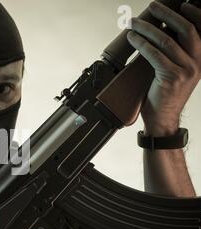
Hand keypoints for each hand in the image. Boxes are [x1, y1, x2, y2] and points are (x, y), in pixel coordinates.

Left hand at [127, 1, 200, 135]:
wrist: (162, 118)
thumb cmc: (164, 94)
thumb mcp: (175, 71)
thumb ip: (172, 53)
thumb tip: (158, 31)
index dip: (193, 14)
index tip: (181, 4)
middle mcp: (197, 63)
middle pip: (185, 30)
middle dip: (167, 15)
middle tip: (152, 6)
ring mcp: (186, 70)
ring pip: (166, 41)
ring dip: (147, 28)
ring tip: (134, 23)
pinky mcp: (172, 77)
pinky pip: (154, 54)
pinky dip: (141, 43)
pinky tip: (133, 38)